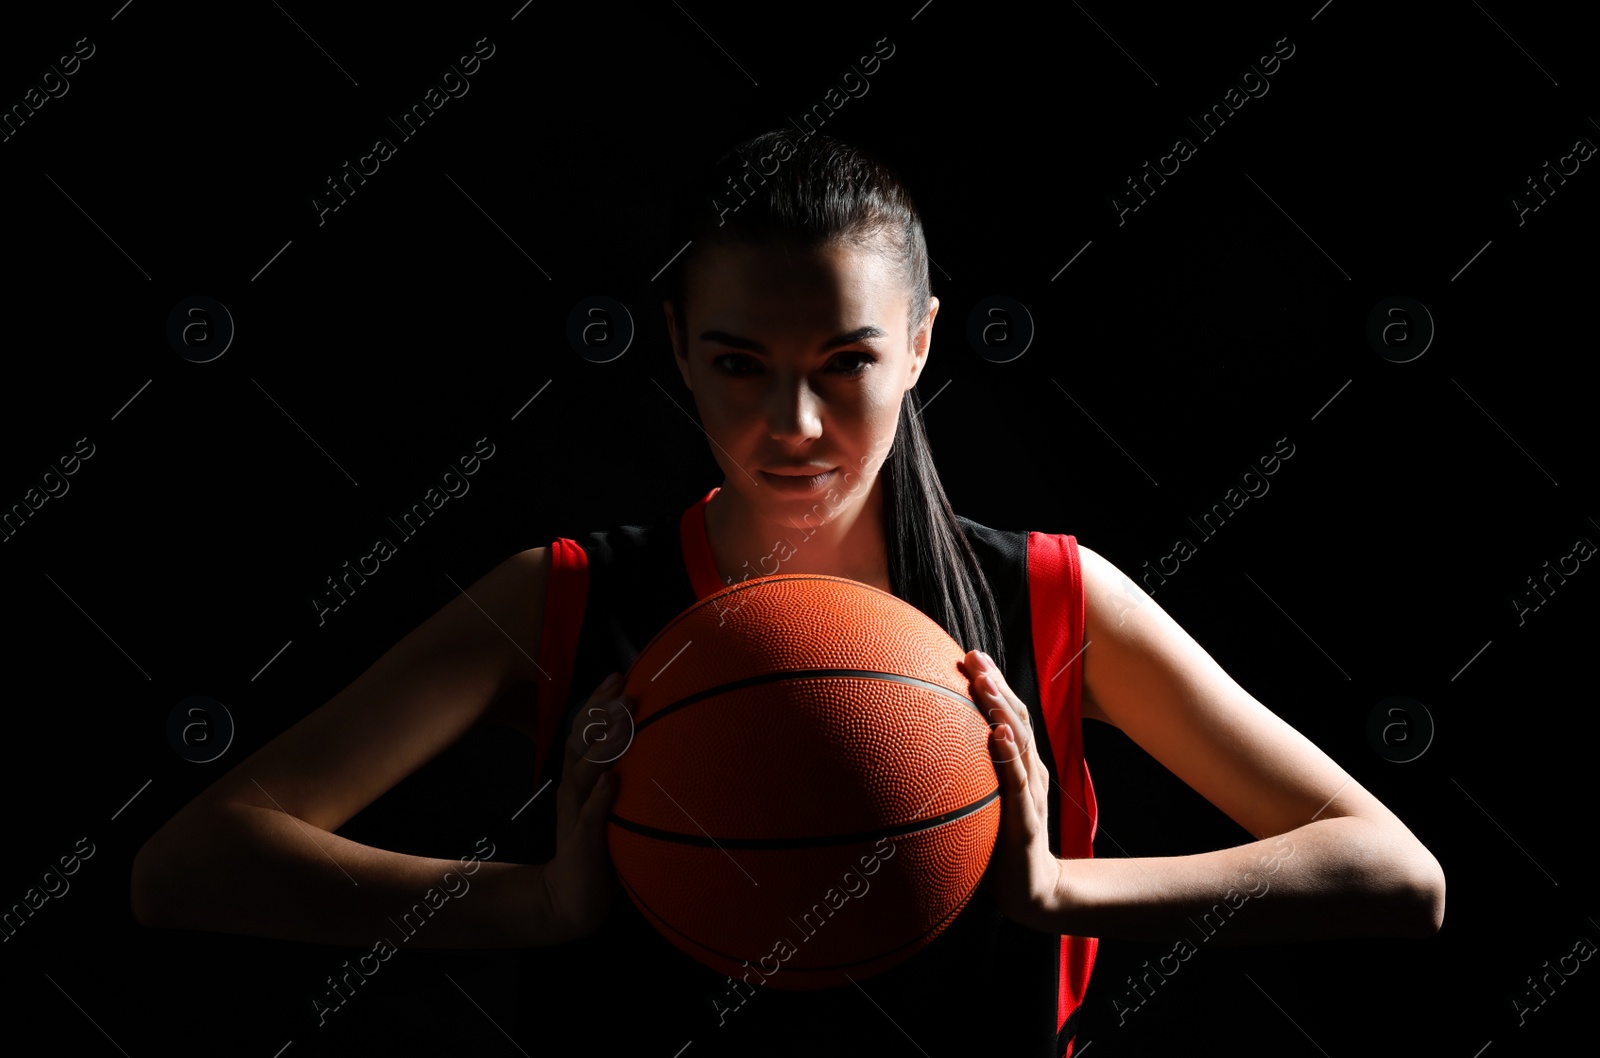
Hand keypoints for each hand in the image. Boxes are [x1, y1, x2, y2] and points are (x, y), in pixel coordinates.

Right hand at [537, 672, 632, 943]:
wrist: (571, 898)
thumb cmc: (599, 845)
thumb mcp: (613, 805)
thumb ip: (627, 776)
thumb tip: (661, 745)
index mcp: (580, 778)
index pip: (584, 731)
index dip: (598, 702)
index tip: (618, 675)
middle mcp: (574, 790)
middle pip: (580, 743)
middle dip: (599, 714)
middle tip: (622, 690)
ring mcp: (575, 815)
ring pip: (583, 774)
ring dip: (601, 748)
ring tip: (619, 725)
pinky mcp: (583, 844)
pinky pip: (590, 818)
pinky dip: (599, 799)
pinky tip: (611, 782)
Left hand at [962, 649, 1061, 932]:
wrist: (1032, 891)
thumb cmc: (1001, 844)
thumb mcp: (981, 803)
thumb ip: (965, 778)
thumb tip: (922, 755)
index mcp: (1020, 765)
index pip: (1009, 716)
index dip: (993, 684)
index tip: (969, 654)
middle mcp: (1030, 772)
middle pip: (1017, 719)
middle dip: (996, 685)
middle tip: (974, 656)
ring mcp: (1031, 795)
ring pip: (1021, 744)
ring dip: (1002, 710)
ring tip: (984, 683)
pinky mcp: (1027, 822)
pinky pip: (1019, 786)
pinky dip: (1011, 758)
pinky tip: (999, 736)